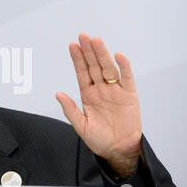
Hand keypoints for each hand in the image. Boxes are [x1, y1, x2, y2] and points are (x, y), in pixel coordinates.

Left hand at [56, 33, 142, 177]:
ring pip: (108, 68)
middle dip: (88, 51)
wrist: (118, 150)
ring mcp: (115, 90)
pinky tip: (118, 55)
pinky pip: (127, 77)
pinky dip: (123, 66)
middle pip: (94, 65)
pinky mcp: (129, 94)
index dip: (77, 59)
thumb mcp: (81, 125)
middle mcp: (101, 89)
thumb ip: (70, 109)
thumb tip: (58, 94)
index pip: (81, 72)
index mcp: (88, 94)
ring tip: (96, 40)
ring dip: (102, 54)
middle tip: (83, 36)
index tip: (72, 45)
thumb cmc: (99, 139)